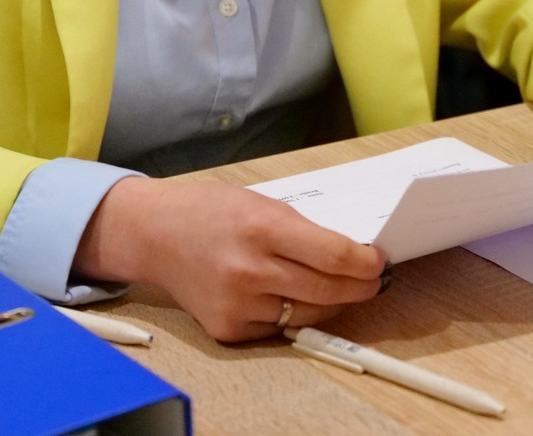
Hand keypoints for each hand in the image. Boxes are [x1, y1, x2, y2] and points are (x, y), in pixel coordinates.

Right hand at [72, 177, 386, 341]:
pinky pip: (278, 326)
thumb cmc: (209, 212)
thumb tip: (350, 255)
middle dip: (360, 287)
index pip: (335, 256)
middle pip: (329, 290)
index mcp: (262, 227)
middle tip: (373, 280)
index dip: (367, 263)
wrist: (153, 234)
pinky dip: (290, 312)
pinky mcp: (228, 328)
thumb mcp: (261, 203)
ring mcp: (238, 304)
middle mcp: (250, 270)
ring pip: (308, 312)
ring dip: (331, 302)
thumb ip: (302, 231)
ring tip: (340, 288)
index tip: (379, 261)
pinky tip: (289, 294)